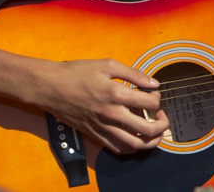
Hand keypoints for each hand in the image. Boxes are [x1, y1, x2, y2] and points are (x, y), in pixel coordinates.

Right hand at [38, 59, 168, 153]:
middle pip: (147, 129)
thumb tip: (153, 83)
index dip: (157, 98)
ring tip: (154, 132)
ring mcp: (103, 127)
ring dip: (150, 141)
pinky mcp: (94, 134)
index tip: (154, 93)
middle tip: (162, 116)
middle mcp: (111, 114)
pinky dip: (131, 148)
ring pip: (134, 145)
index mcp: (116, 94)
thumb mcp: (107, 64)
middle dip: (162, 124)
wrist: (51, 87)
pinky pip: (117, 148)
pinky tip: (136, 138)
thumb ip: (133, 74)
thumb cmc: (77, 73)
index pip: (149, 103)